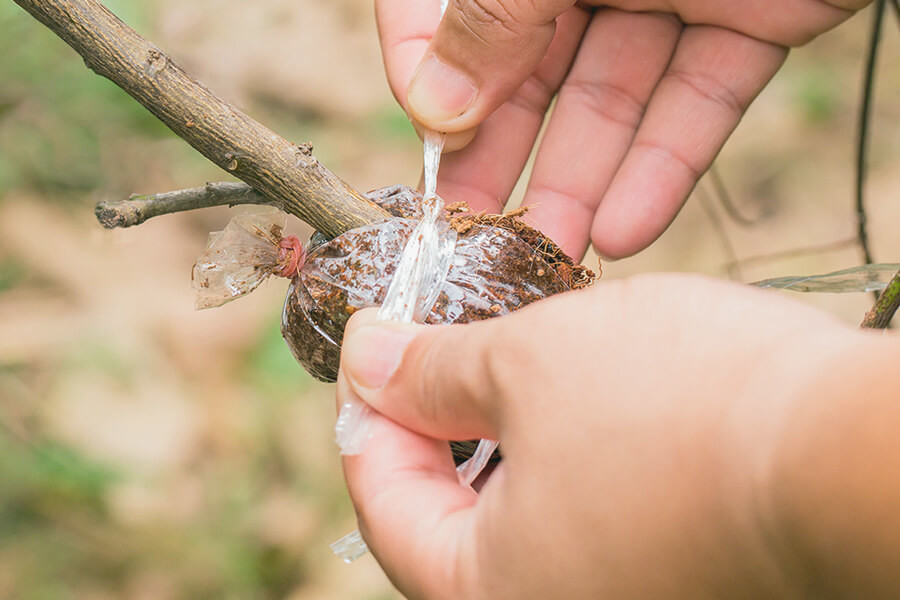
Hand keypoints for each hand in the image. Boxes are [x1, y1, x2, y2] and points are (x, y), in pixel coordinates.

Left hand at [335, 275, 896, 598]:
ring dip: (496, 431)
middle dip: (431, 420)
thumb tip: (362, 354)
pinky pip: (575, 514)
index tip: (373, 343)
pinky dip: (554, 453)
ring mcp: (612, 594)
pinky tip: (572, 398)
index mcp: (485, 594)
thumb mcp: (525, 365)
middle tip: (434, 344)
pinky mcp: (661, 574)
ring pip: (512, 511)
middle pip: (443, 514)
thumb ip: (426, 370)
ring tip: (506, 361)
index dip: (367, 411)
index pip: (382, 502)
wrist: (847, 449)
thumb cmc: (678, 408)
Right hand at [377, 0, 871, 258]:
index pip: (448, 6)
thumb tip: (431, 106)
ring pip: (613, 99)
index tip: (431, 138)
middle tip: (476, 235)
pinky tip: (627, 231)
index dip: (428, 71)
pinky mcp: (751, 19)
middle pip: (529, 70)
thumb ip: (494, 17)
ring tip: (551, 258)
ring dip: (583, 184)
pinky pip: (699, 100)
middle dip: (502, 157)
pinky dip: (667, 166)